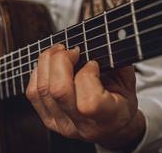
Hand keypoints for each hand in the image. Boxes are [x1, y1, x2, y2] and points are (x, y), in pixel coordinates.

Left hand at [26, 44, 144, 150]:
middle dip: (61, 60)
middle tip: (72, 50)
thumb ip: (115, 60)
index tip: (93, 63)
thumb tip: (98, 34)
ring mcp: (61, 124)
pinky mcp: (48, 119)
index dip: (88, 74)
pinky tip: (49, 66)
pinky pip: (33, 93)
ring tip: (59, 52)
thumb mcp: (128, 82)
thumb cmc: (121, 102)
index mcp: (108, 118)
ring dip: (47, 62)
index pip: (89, 102)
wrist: (112, 126)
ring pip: (42, 89)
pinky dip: (38, 73)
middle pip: (58, 91)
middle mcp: (81, 125)